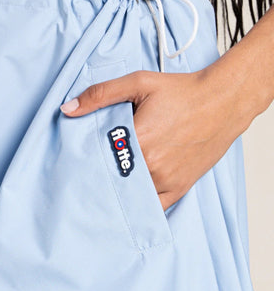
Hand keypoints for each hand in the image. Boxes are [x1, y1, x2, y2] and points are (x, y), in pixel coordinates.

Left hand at [60, 62, 252, 211]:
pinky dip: (139, 204)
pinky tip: (127, 200)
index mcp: (138, 140)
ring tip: (102, 189)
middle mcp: (152, 165)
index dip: (83, 161)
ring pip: (130, 196)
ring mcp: (167, 180)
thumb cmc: (182, 92)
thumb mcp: (138, 84)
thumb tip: (68, 108)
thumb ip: (100, 95)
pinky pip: (153, 207)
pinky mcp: (179, 188)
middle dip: (97, 178)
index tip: (73, 162)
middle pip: (112, 180)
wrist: (222, 102)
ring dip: (117, 192)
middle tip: (82, 178)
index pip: (97, 159)